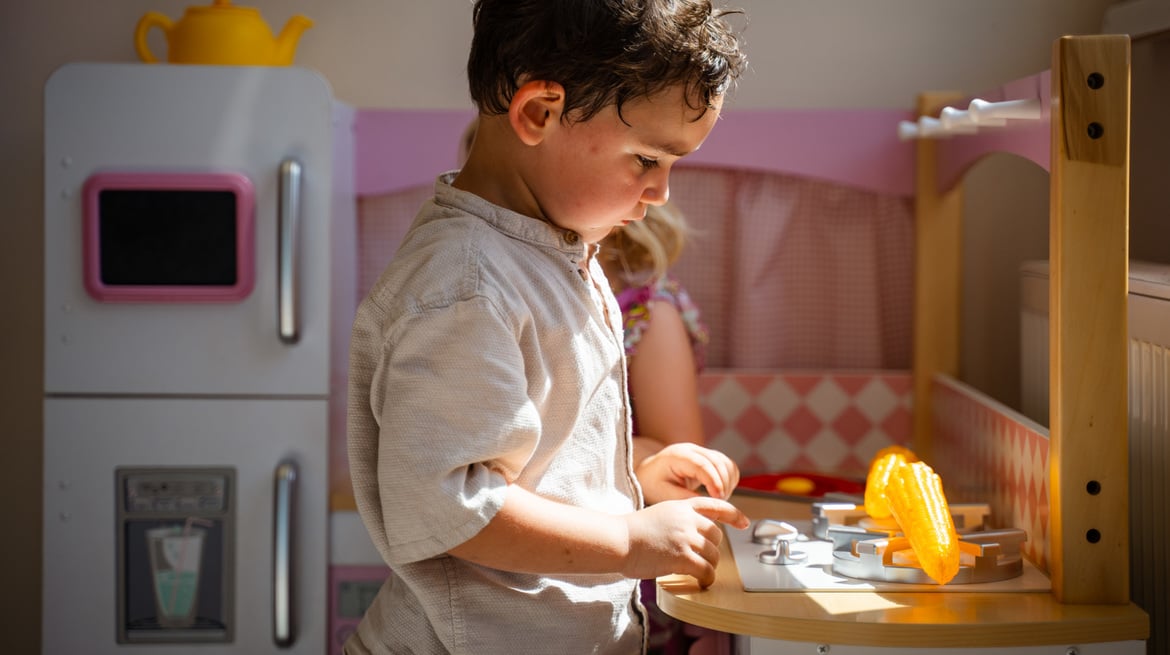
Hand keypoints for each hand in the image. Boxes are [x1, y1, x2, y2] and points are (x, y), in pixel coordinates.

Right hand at [621, 496, 747, 587]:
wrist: (618, 540)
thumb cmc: (632, 532)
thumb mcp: (660, 514)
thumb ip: (679, 520)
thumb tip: (695, 536)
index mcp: (682, 506)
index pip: (715, 505)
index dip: (733, 514)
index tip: (744, 522)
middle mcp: (688, 519)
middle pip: (716, 536)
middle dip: (711, 549)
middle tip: (701, 560)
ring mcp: (686, 537)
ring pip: (713, 555)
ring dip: (708, 566)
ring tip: (698, 572)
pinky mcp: (683, 557)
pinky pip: (706, 570)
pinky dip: (706, 579)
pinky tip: (701, 582)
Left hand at [635, 442, 740, 504]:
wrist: (649, 474)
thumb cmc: (654, 484)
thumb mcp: (664, 494)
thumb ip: (685, 498)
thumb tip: (708, 504)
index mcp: (678, 456)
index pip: (702, 465)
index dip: (714, 481)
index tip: (719, 498)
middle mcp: (691, 449)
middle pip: (717, 462)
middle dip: (723, 484)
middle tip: (720, 502)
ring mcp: (701, 452)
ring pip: (725, 463)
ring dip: (728, 482)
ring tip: (719, 499)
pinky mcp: (709, 457)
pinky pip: (727, 465)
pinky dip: (729, 479)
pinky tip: (721, 492)